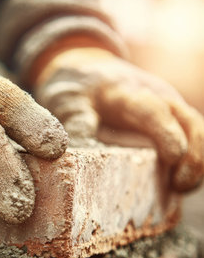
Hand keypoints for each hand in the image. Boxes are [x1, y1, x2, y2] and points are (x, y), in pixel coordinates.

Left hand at [34, 47, 203, 190]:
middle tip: (178, 185)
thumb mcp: (67, 101)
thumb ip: (75, 124)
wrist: (87, 69)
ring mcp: (166, 106)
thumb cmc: (77, 88)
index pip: (153, 109)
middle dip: (193, 153)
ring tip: (179, 188)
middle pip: (188, 120)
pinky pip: (190, 137)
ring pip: (196, 129)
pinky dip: (191, 161)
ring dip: (197, 160)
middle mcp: (154, 96)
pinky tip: (176, 186)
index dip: (166, 132)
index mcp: (125, 92)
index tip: (174, 156)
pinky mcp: (168, 118)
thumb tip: (75, 155)